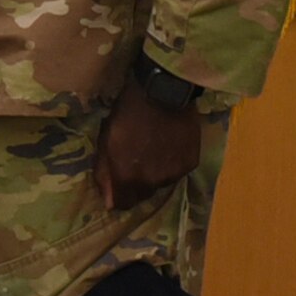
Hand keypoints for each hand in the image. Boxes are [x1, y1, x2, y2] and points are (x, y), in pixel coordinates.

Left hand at [94, 75, 202, 209]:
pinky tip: (169, 143)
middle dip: (137, 182)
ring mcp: (174, 174)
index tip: (119, 182)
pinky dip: (172, 162)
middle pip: (143, 194)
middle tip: (137, 158)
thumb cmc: (128, 111)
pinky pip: (178, 171)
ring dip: (155, 172)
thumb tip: (109, 203)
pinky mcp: (190, 163)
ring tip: (154, 148)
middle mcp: (152, 182)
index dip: (118, 194)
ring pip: (161, 183)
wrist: (163, 90)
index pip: (122, 204)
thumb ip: (105, 172)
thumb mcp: (107, 139)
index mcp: (128, 177)